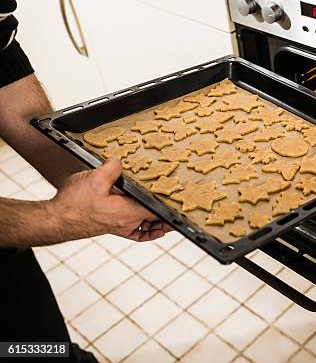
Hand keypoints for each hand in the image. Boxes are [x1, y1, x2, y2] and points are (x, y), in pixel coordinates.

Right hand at [50, 158, 172, 241]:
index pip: (159, 212)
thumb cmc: (73, 205)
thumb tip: (121, 161)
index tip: (182, 202)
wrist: (55, 219)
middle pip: (155, 219)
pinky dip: (145, 230)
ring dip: (158, 221)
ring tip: (171, 217)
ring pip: (146, 225)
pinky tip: (150, 226)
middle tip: (181, 208)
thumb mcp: (95, 178)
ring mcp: (120, 227)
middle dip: (168, 214)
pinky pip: (135, 232)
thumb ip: (113, 168)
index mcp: (129, 213)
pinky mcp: (111, 227)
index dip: (172, 206)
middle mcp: (127, 223)